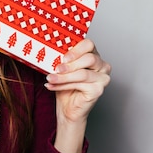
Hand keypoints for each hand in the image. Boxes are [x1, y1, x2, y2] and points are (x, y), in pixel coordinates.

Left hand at [44, 38, 110, 152]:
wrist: (67, 108)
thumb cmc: (65, 86)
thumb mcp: (62, 69)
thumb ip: (62, 60)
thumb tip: (51, 51)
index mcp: (93, 55)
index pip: (89, 44)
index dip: (76, 49)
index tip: (63, 57)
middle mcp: (102, 65)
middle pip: (89, 59)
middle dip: (70, 64)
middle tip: (56, 68)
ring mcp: (103, 78)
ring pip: (82, 73)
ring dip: (63, 76)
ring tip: (50, 78)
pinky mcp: (99, 90)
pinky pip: (80, 84)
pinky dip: (63, 85)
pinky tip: (52, 86)